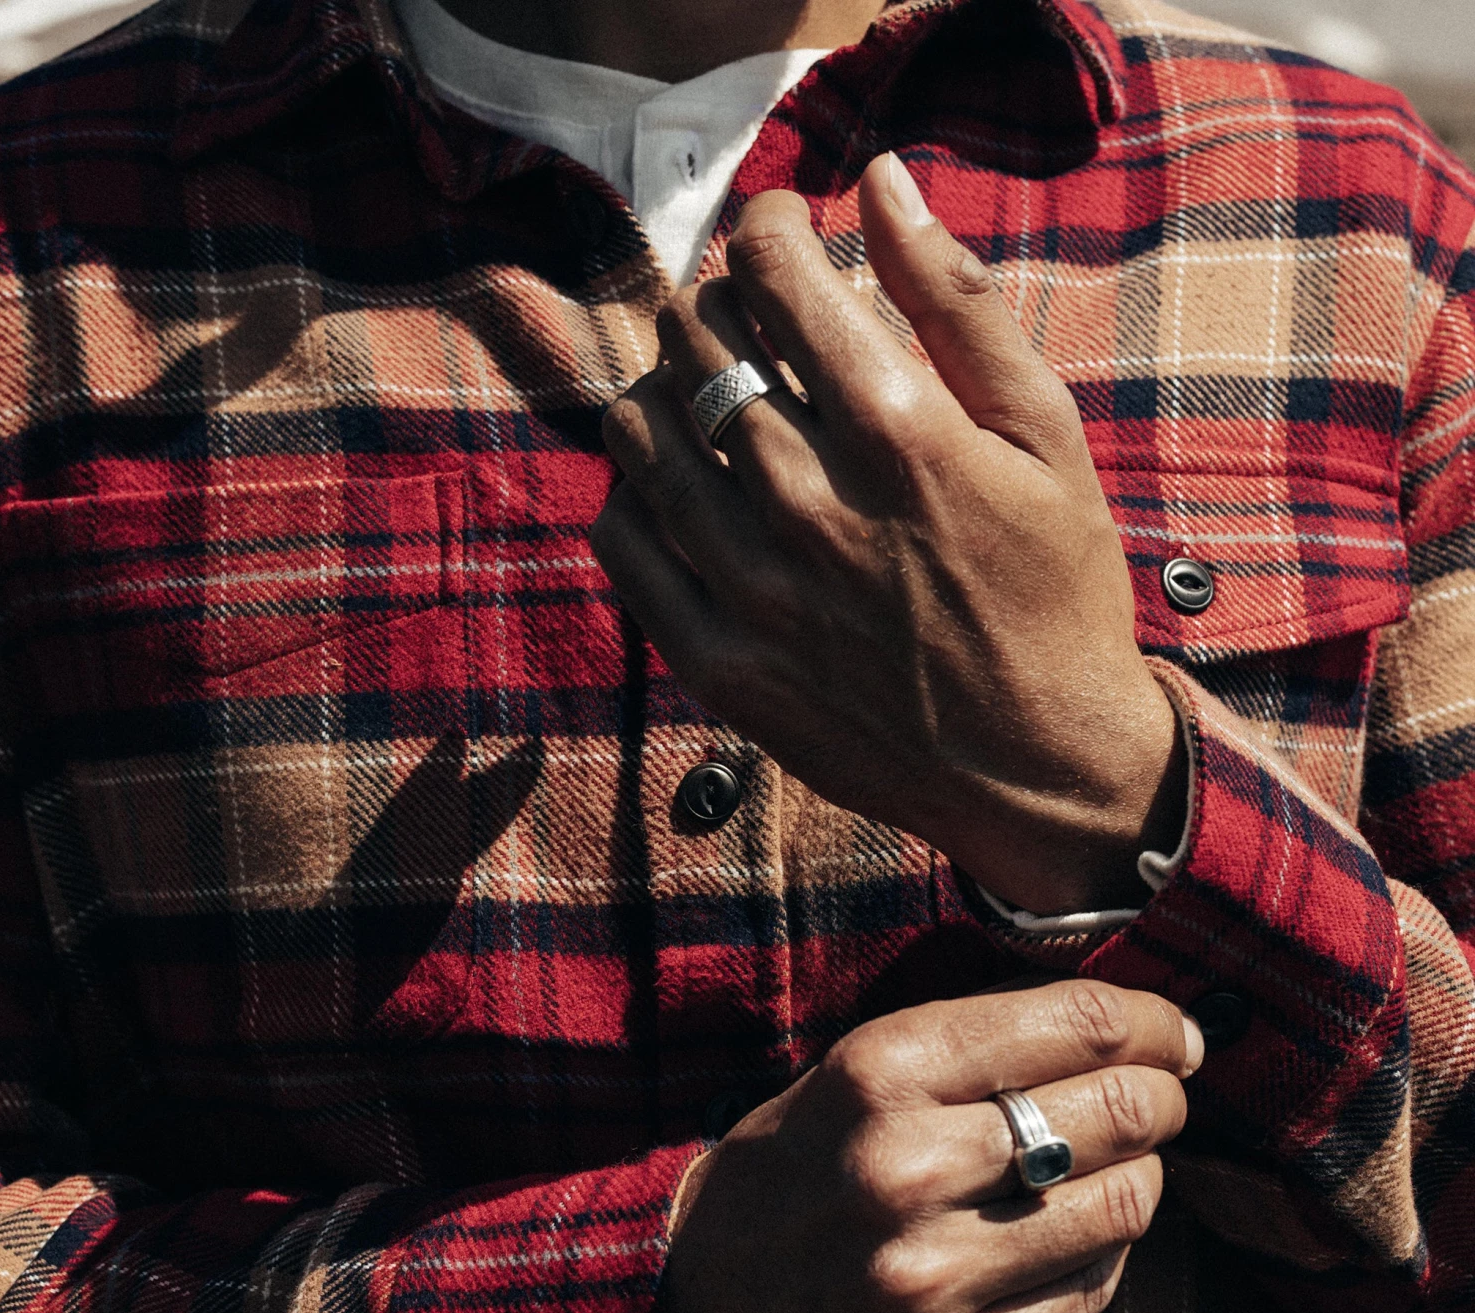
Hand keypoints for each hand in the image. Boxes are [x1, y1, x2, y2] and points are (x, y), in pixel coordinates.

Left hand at [593, 154, 1185, 914]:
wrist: (1039, 763)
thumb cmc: (1056, 589)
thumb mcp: (1046, 435)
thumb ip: (959, 303)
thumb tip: (882, 181)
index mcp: (902, 435)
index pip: (772, 276)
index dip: (765, 229)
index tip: (782, 236)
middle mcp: (814, 509)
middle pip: (695, 346)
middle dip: (713, 302)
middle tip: (746, 320)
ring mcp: (757, 595)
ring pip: (641, 436)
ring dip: (660, 387)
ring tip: (705, 398)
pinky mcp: (722, 666)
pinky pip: (624, 544)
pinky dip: (633, 492)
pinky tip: (678, 489)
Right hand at [665, 981, 1202, 1312]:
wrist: (692, 1311)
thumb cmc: (792, 1170)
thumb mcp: (855, 1073)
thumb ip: (974, 1044)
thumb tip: (1120, 1020)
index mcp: (880, 1072)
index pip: (1076, 1023)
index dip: (1149, 1021)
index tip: (1171, 1031)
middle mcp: (904, 1169)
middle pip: (1118, 1110)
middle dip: (1162, 1095)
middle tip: (1162, 1095)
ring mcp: (928, 1279)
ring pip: (1122, 1207)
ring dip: (1140, 1178)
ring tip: (1118, 1169)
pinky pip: (1089, 1295)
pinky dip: (1101, 1257)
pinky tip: (1071, 1239)